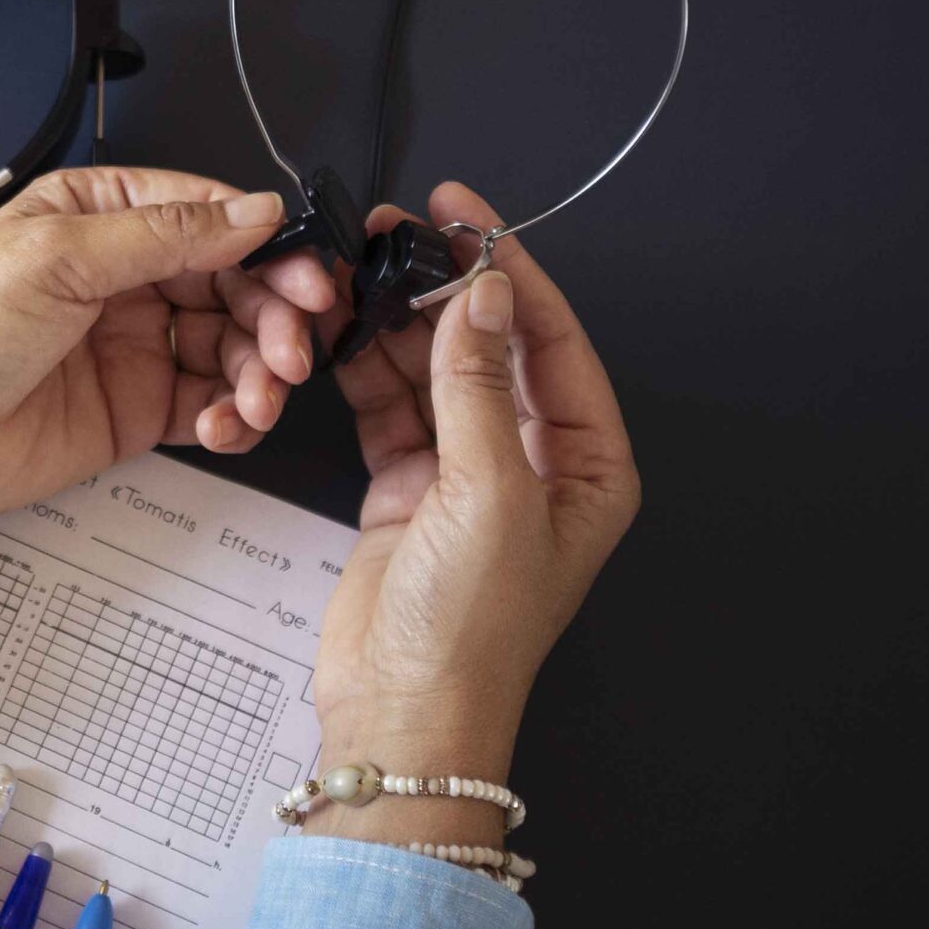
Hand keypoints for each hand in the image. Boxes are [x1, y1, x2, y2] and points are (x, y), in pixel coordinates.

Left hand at [0, 167, 338, 571]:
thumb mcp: (62, 258)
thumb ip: (167, 235)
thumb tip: (256, 211)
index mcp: (101, 213)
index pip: (209, 214)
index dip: (267, 246)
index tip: (308, 278)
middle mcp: (126, 273)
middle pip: (235, 282)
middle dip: (274, 316)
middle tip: (291, 351)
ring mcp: (137, 341)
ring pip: (234, 345)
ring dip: (261, 372)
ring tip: (255, 400)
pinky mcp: (141, 406)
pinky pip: (213, 402)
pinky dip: (235, 415)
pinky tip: (225, 425)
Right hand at [303, 181, 640, 847]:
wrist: (400, 715)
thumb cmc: (471, 627)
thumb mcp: (489, 491)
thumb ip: (480, 384)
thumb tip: (483, 292)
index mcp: (588, 463)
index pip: (553, 339)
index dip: (509, 270)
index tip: (464, 214)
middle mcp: (534, 460)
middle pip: (491, 344)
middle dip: (444, 287)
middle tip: (394, 228)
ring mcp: (467, 472)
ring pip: (433, 367)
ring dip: (395, 320)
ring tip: (353, 269)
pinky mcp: (406, 486)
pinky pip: (389, 403)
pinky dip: (364, 365)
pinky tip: (340, 327)